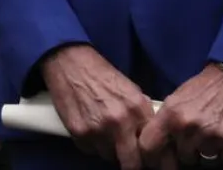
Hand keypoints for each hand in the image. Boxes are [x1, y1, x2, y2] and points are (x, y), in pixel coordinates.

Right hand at [40, 44, 155, 169]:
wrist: (70, 62)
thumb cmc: (102, 75)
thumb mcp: (131, 90)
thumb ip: (142, 116)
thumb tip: (151, 140)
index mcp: (137, 109)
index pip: (152, 148)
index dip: (152, 157)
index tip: (150, 160)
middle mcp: (119, 122)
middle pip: (132, 163)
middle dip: (132, 163)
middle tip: (130, 158)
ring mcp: (98, 129)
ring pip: (109, 157)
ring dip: (109, 150)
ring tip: (105, 133)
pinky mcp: (79, 132)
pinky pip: (90, 150)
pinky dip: (91, 143)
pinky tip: (90, 127)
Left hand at [139, 64, 222, 165]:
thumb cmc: (207, 86)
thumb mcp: (178, 98)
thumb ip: (167, 120)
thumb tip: (160, 142)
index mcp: (170, 113)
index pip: (148, 145)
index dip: (151, 157)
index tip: (157, 161)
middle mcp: (187, 126)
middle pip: (182, 157)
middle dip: (188, 152)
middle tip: (196, 140)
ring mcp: (209, 135)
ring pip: (204, 160)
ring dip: (208, 152)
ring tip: (213, 135)